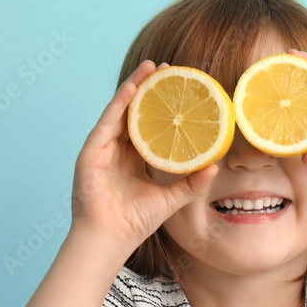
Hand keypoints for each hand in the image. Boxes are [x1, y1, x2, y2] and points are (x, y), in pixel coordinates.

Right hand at [69, 60, 218, 247]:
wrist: (111, 238)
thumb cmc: (136, 222)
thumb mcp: (171, 198)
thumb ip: (192, 183)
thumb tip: (216, 166)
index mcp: (134, 159)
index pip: (149, 124)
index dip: (162, 106)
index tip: (179, 87)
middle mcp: (117, 150)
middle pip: (134, 111)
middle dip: (149, 89)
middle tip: (167, 68)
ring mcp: (103, 148)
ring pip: (120, 110)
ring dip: (134, 86)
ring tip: (151, 68)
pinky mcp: (91, 151)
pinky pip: (107, 122)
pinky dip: (119, 104)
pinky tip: (132, 88)